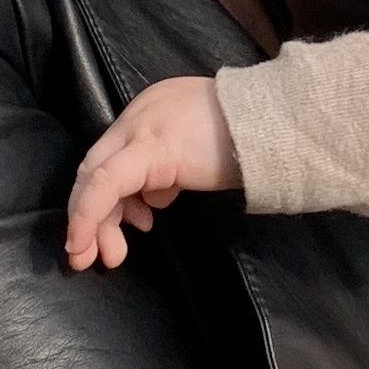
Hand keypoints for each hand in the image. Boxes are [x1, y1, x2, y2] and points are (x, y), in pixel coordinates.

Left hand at [65, 75, 239, 270]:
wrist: (280, 126)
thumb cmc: (254, 142)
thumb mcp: (199, 155)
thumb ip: (170, 170)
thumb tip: (153, 196)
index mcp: (152, 112)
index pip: (114, 157)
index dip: (106, 198)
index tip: (119, 231)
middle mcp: (140, 114)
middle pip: (96, 166)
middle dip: (89, 215)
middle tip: (88, 254)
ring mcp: (143, 128)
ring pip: (95, 176)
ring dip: (96, 222)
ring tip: (112, 256)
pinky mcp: (151, 148)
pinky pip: (106, 183)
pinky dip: (91, 215)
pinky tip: (88, 241)